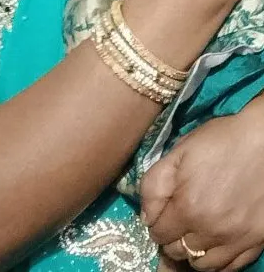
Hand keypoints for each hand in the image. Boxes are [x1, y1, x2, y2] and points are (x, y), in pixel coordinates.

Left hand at [141, 101, 263, 270]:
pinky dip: (217, 259)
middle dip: (172, 236)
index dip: (157, 222)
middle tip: (179, 219)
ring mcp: (235, 240)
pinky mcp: (255, 242)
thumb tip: (147, 217)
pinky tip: (215, 241)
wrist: (262, 140)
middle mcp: (211, 231)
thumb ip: (154, 186)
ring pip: (202, 265)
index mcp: (188, 208)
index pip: (159, 234)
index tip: (164, 211)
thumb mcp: (179, 152)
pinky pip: (229, 267)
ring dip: (193, 251)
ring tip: (195, 231)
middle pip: (178, 251)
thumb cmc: (219, 142)